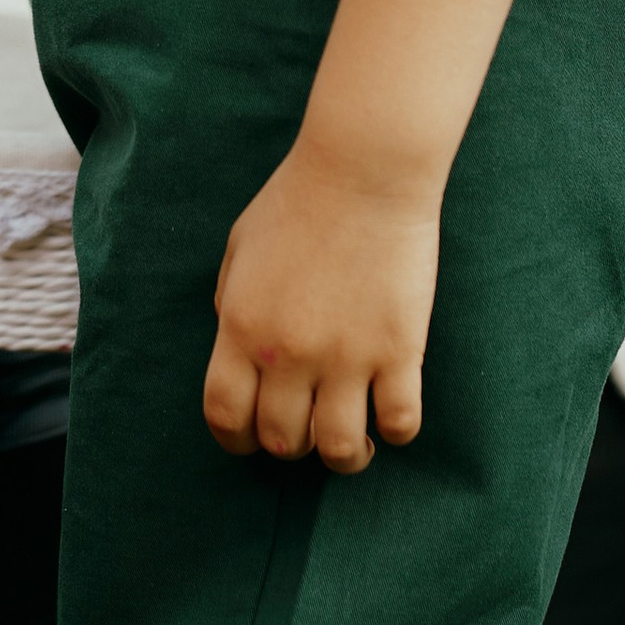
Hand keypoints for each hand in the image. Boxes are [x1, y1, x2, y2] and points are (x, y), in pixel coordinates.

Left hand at [202, 133, 439, 473]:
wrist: (362, 170)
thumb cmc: (298, 200)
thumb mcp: (240, 248)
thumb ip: (230, 305)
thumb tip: (237, 353)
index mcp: (243, 326)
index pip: (225, 415)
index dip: (235, 441)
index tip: (252, 440)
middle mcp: (290, 351)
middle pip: (282, 441)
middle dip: (291, 445)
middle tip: (308, 426)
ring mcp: (348, 355)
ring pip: (341, 450)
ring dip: (345, 454)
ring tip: (355, 436)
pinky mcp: (400, 351)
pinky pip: (400, 424)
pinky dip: (395, 431)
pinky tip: (391, 411)